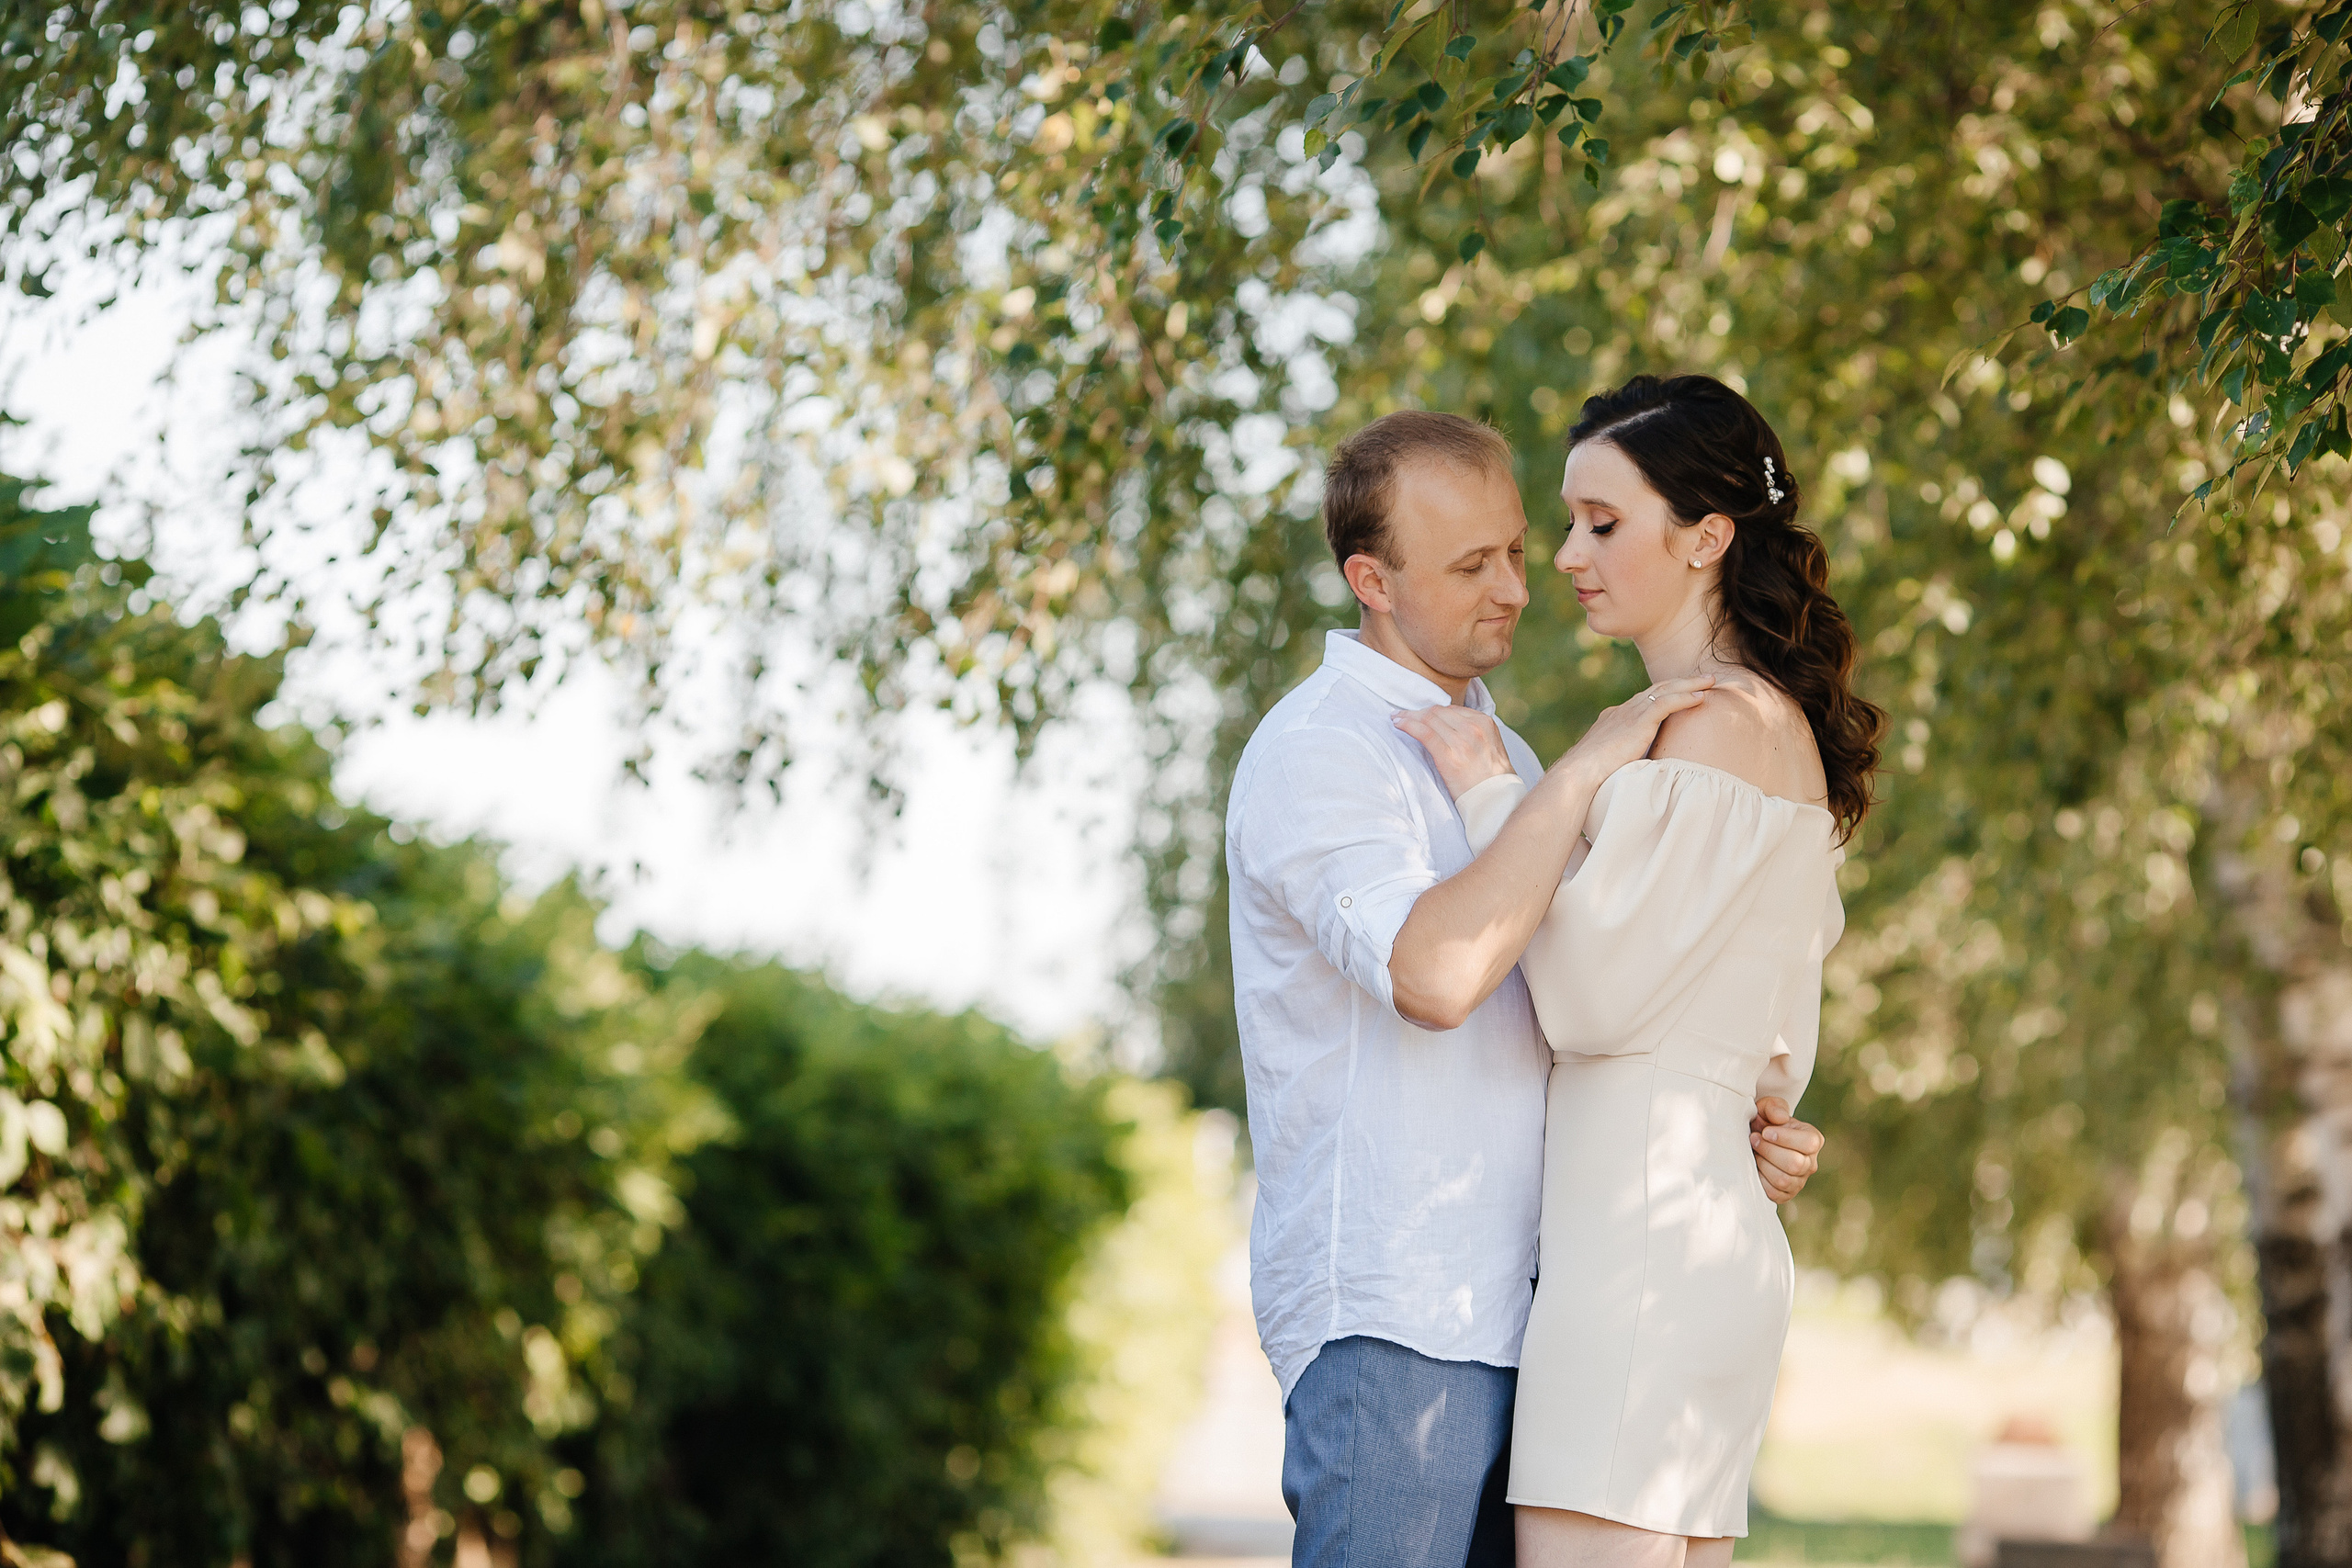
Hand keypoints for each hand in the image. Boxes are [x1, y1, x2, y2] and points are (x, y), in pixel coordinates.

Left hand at [1393, 705, 1515, 800]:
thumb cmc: (1491, 777)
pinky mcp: (1449, 756)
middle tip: (1402, 715)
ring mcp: (1461, 741)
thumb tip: (1445, 725)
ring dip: (1408, 717)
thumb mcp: (1489, 745)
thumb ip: (1472, 732)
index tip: (1419, 714)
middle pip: (1437, 712)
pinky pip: (1424, 733)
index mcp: (1484, 722)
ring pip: (1428, 719)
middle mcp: (1473, 728)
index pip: (1450, 709)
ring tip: (1397, 719)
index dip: (1431, 711)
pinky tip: (1398, 724)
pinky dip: (1408, 725)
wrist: (1496, 800)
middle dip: (1417, 712)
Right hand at [1555, 676, 1713, 782]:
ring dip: (1690, 684)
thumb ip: (1629, 758)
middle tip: (1704, 679)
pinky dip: (1684, 698)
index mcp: (1615, 718)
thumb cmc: (1592, 777)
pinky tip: (1700, 697)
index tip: (1683, 693)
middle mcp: (1622, 710)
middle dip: (1683, 682)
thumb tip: (1644, 770)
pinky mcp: (1637, 721)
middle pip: (1658, 689)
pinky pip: (1665, 703)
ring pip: (1665, 690)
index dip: (1666, 694)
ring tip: (1710, 681)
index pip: (1644, 701)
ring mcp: (1629, 713)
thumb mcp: (1612, 762)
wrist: (1579, 774)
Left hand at [1749, 1096, 1821, 1202]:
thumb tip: (1780, 1118)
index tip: (1766, 1131)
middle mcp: (1810, 1163)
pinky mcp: (1785, 1194)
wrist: (1756, 1139)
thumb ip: (1774, 1107)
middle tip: (1754, 1139)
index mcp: (1813, 1139)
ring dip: (1763, 1164)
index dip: (1785, 1138)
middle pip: (1795, 1164)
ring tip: (1753, 1152)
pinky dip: (1760, 1180)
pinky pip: (1774, 1193)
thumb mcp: (1768, 1108)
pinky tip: (1754, 1166)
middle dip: (1769, 1150)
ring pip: (1784, 1180)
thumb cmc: (1765, 1122)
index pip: (1809, 1143)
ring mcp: (1799, 1181)